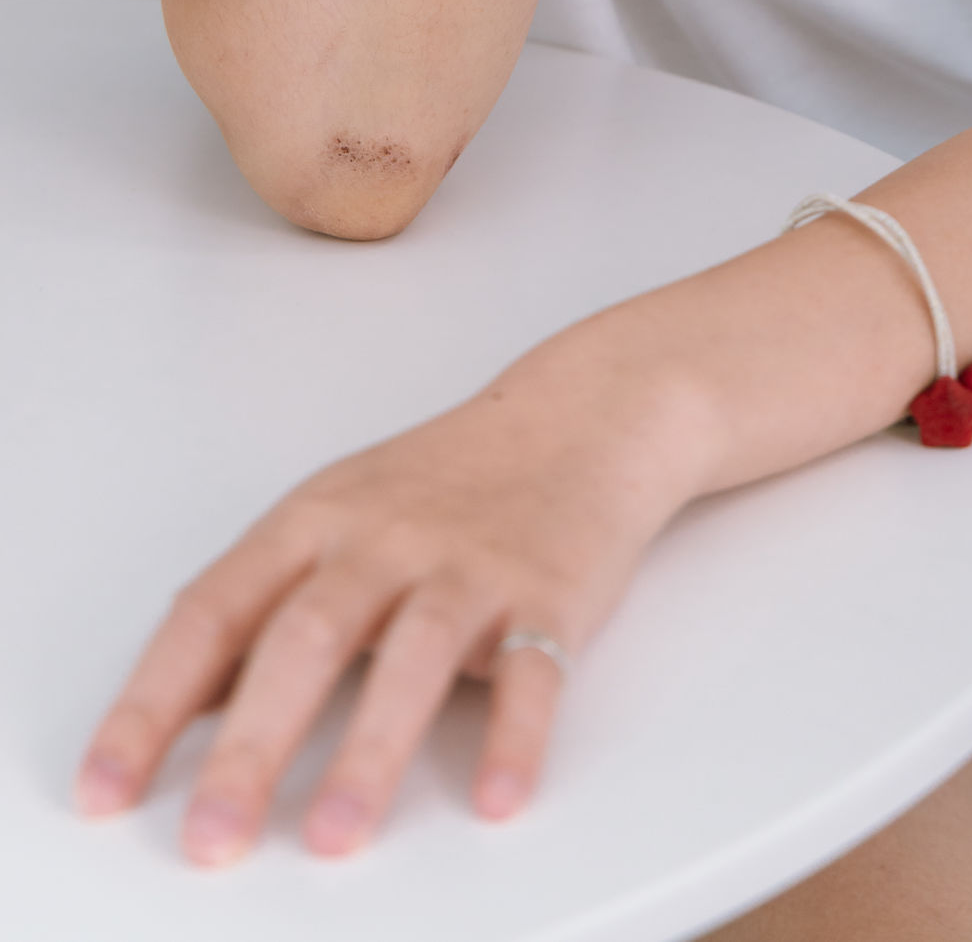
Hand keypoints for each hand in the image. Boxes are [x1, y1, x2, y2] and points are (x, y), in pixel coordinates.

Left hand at [74, 334, 694, 865]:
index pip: (213, 611)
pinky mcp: (549, 591)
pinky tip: (497, 795)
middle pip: (306, 637)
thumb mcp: (334, 519)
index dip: (151, 703)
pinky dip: (516, 735)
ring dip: (369, 751)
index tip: (108, 789)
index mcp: (315, 523)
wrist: (583, 415)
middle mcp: (385, 540)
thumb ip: (260, 608)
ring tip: (332, 835)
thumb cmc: (446, 481)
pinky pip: (533, 669)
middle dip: (252, 746)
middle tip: (211, 837)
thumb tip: (174, 710)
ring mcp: (469, 564)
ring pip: (412, 654)